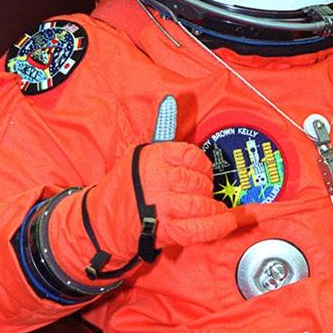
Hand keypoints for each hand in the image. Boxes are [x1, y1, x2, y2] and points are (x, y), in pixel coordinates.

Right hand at [83, 140, 252, 264]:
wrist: (101, 222)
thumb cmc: (123, 189)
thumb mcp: (138, 156)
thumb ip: (160, 137)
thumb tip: (171, 102)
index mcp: (154, 157)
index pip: (192, 155)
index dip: (202, 165)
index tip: (201, 170)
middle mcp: (161, 179)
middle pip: (201, 181)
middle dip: (205, 188)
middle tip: (199, 192)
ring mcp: (166, 206)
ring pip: (205, 204)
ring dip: (213, 207)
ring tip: (209, 208)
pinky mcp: (169, 230)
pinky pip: (204, 228)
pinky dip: (222, 225)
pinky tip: (231, 220)